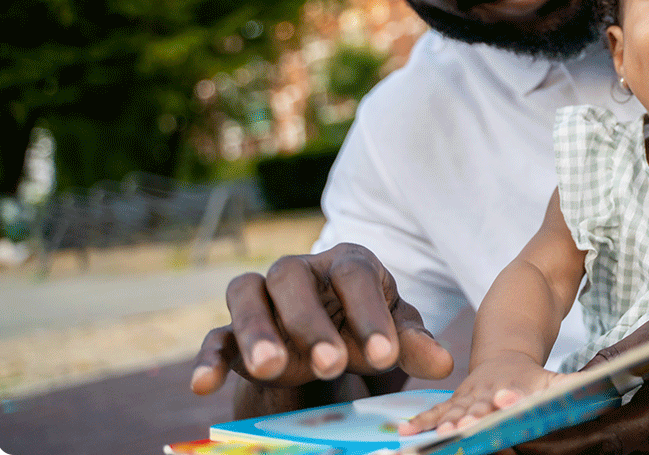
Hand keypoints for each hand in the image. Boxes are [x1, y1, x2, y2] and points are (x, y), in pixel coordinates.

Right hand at [190, 242, 453, 394]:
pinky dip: (208, 358)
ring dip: (257, 332)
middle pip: (292, 278)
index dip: (369, 315)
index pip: (355, 276)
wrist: (329, 348)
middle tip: (331, 364)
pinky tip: (204, 385)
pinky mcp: (234, 332)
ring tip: (271, 368)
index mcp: (347, 262)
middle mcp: (299, 271)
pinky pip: (216, 337)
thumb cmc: (369, 331)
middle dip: (311, 322)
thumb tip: (445, 364)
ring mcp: (262, 298)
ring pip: (247, 298)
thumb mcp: (395, 337)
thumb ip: (414, 345)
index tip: (385, 357)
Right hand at [398, 352, 567, 435]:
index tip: (506, 399)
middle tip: (465, 426)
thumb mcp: (554, 380)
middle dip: (473, 417)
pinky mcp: (454, 404)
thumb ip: (573, 387)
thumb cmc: (532, 379)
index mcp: (515, 388)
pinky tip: (405, 432)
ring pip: (455, 412)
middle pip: (481, 407)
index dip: (510, 397)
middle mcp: (489, 394)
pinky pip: (435, 413)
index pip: (513, 394)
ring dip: (444, 424)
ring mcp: (469, 398)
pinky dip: (421, 422)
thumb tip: (608, 393)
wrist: (503, 357)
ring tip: (433, 436)